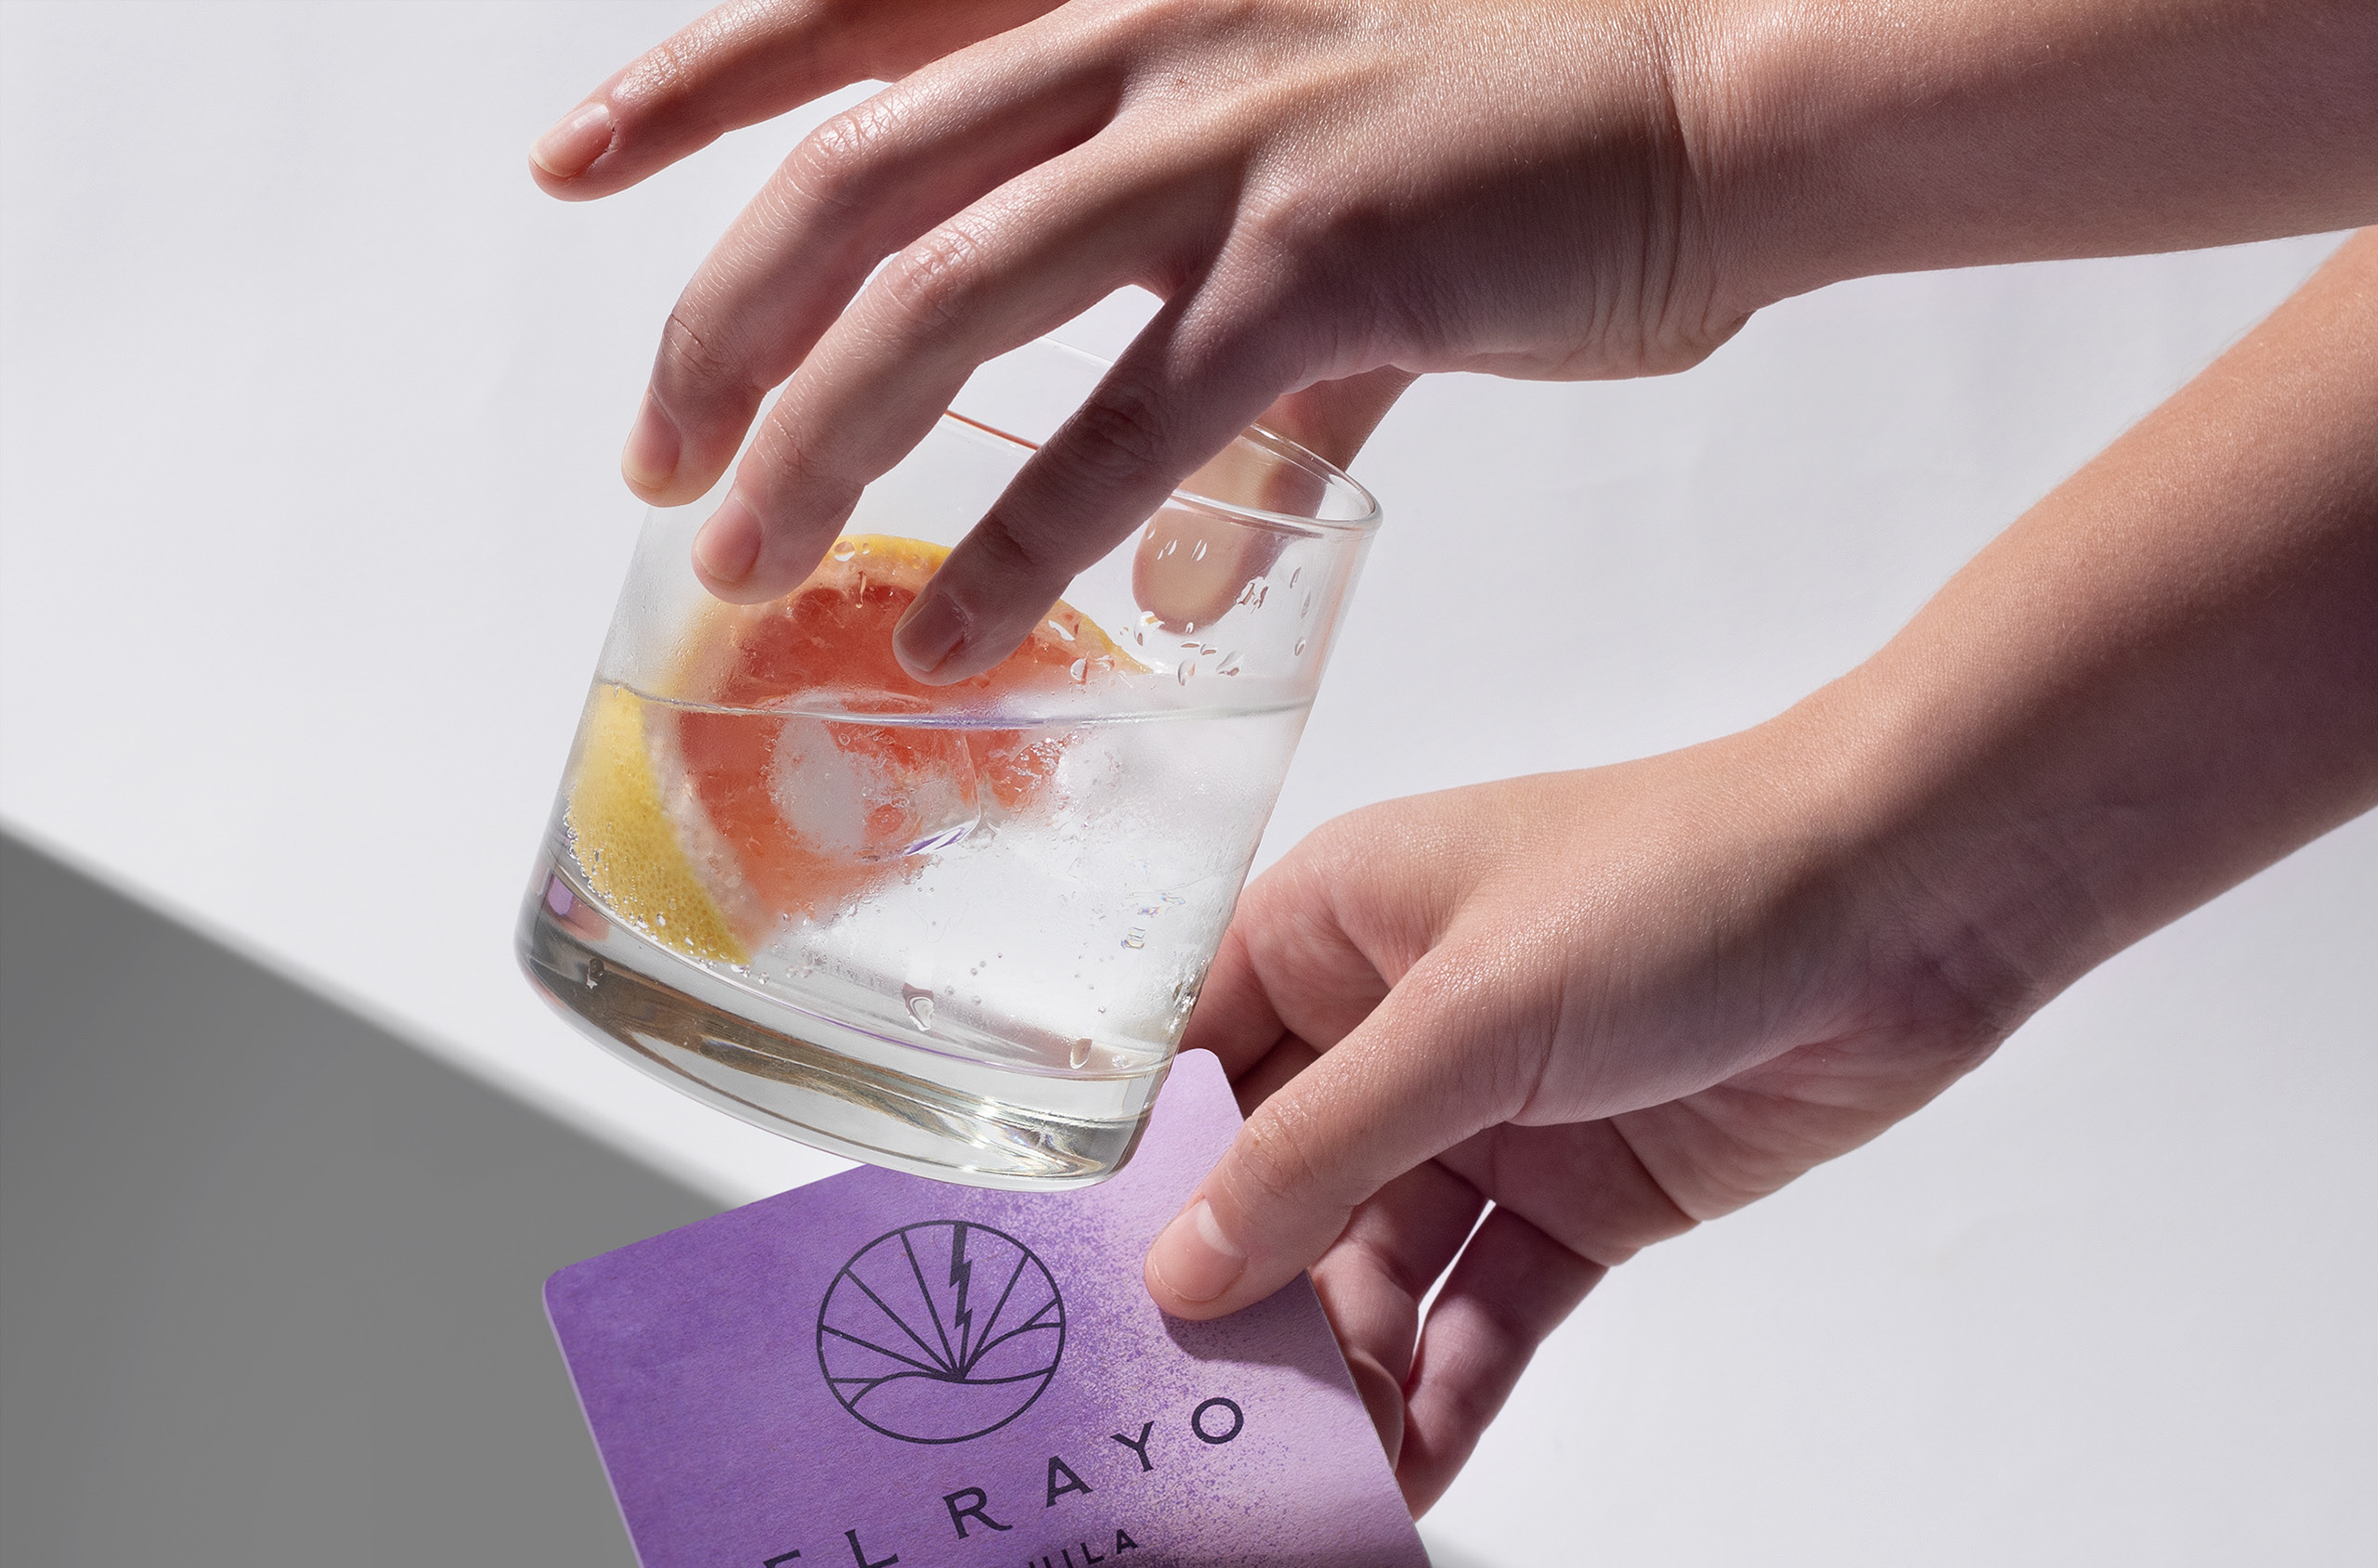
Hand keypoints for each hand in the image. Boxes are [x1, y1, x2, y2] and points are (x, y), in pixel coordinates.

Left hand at [535, 0, 2377, 684]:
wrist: (1731, 96)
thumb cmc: (1540, 137)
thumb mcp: (1339, 207)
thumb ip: (1236, 377)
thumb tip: (1179, 569)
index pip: (857, 19)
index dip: (691, 84)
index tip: (575, 166)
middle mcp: (1152, 37)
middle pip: (855, 175)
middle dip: (721, 325)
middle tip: (655, 461)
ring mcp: (1231, 137)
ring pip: (948, 295)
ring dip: (819, 441)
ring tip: (745, 560)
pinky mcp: (1324, 259)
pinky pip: (1125, 419)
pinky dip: (1025, 536)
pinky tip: (961, 627)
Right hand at [1153, 734, 2022, 1512]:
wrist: (1908, 902)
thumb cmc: (1679, 885)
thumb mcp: (1469, 1013)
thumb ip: (1319, 1148)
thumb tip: (1183, 1266)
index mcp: (1333, 928)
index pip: (1189, 1072)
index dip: (1140, 1187)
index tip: (1091, 1305)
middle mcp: (1397, 1025)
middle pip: (1282, 1191)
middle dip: (1252, 1304)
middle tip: (1209, 1422)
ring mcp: (1492, 1117)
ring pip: (1380, 1266)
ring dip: (1353, 1364)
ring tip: (1321, 1468)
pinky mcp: (1582, 1198)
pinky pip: (1488, 1308)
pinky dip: (1453, 1384)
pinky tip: (1418, 1466)